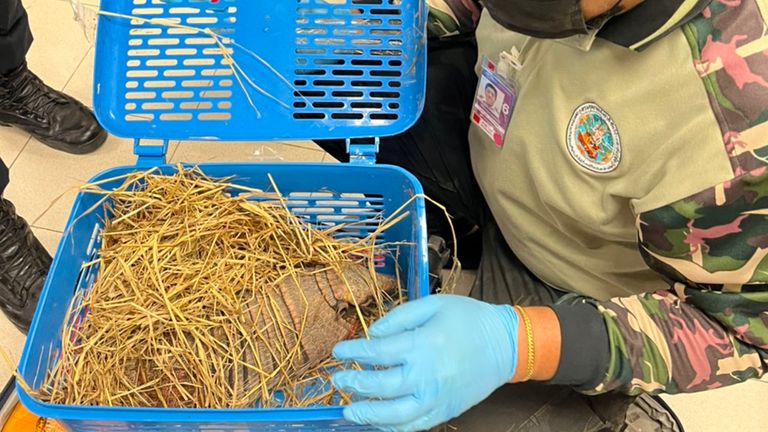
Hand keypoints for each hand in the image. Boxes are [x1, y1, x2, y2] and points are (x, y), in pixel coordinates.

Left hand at [331, 294, 518, 431]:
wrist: (506, 344)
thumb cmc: (469, 319)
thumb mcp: (434, 304)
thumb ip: (400, 316)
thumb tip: (373, 333)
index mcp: (425, 344)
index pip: (379, 351)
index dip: (354, 352)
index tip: (337, 351)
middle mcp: (429, 374)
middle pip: (382, 385)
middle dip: (355, 383)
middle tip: (337, 379)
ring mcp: (437, 398)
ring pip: (395, 415)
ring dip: (368, 413)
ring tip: (349, 408)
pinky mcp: (445, 411)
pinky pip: (414, 426)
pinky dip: (392, 427)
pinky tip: (377, 422)